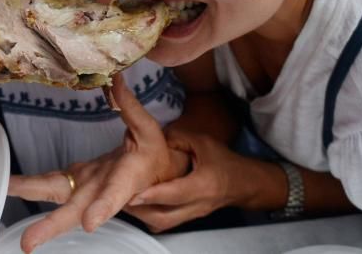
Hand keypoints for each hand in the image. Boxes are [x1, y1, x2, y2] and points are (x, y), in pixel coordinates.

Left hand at [7, 76, 189, 252]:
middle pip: (74, 210)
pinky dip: (29, 187)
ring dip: (31, 210)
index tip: (89, 222)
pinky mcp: (73, 182)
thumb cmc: (152, 155)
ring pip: (57, 202)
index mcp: (127, 180)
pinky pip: (49, 186)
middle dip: (51, 226)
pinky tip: (9, 185)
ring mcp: (84, 189)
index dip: (103, 208)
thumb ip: (130, 107)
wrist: (150, 176)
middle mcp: (100, 190)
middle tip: (30, 242)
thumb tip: (115, 78)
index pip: (115, 194)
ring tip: (7, 213)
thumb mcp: (149, 130)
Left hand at [125, 132, 250, 231]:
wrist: (242, 183)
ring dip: (141, 214)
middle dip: (140, 209)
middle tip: (119, 197)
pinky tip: (135, 205)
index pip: (177, 193)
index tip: (134, 194)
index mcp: (203, 185)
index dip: (155, 194)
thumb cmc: (222, 160)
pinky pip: (164, 223)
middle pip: (165, 216)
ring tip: (122, 200)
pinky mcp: (186, 219)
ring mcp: (191, 216)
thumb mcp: (202, 142)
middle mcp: (197, 205)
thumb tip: (152, 137)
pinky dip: (148, 217)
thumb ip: (177, 137)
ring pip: (162, 223)